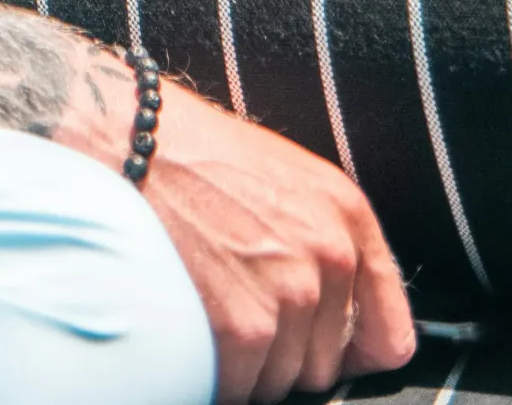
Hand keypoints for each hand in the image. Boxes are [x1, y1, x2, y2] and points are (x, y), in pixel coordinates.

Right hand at [132, 76, 414, 403]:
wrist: (121, 132)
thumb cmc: (187, 145)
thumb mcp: (277, 171)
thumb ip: (318, 235)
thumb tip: (331, 310)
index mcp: (346, 215)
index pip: (390, 337)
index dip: (352, 352)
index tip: (323, 351)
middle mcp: (330, 257)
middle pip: (324, 366)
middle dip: (282, 352)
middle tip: (231, 305)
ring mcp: (290, 294)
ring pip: (280, 382)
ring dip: (243, 364)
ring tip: (203, 305)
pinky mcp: (244, 327)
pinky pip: (239, 389)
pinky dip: (212, 375)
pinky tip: (187, 324)